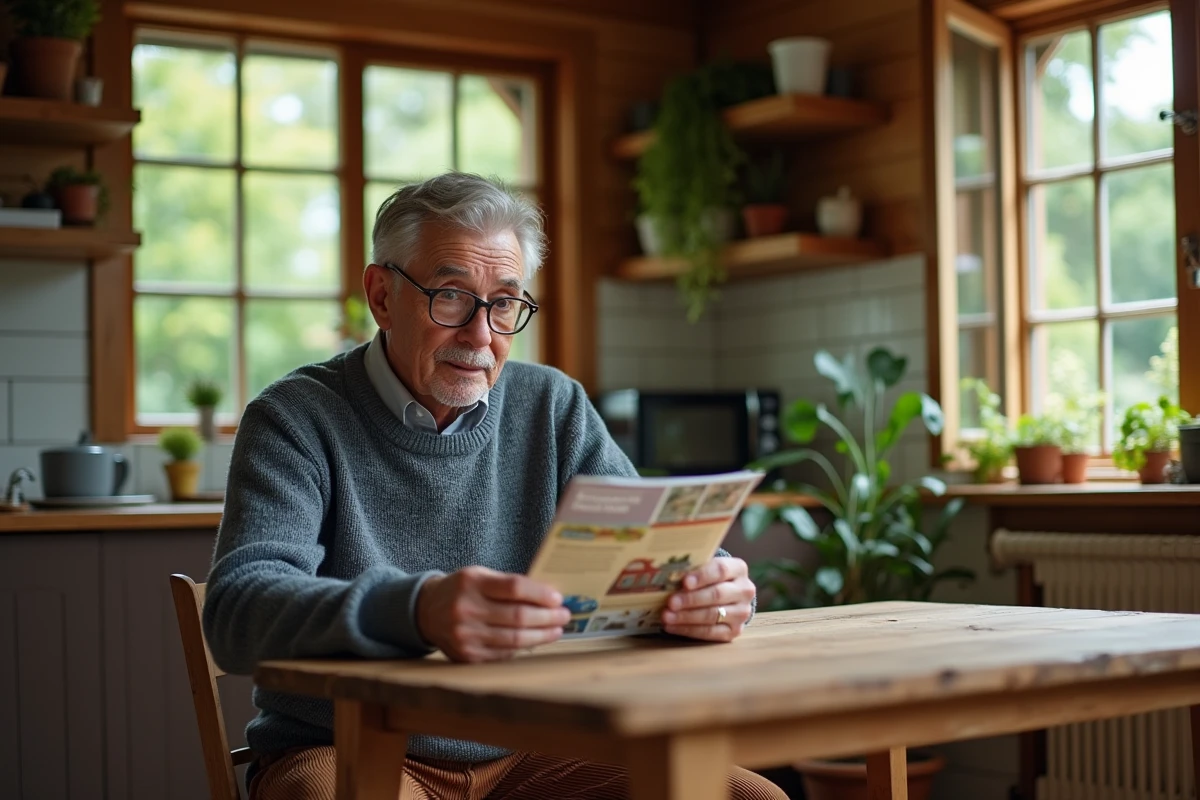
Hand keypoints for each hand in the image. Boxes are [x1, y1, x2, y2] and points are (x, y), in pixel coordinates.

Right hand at [416, 566, 570, 662]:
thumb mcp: (479, 576)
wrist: (426, 612)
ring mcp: (465, 636)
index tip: (558, 598)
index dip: (539, 593)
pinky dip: (523, 647)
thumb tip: (547, 595)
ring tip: (557, 630)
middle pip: (517, 616)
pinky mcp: (467, 656)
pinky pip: (504, 653)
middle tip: (564, 615)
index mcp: (471, 583)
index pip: (514, 588)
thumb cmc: (461, 590)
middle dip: (547, 617)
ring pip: (513, 639)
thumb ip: (508, 583)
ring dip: (541, 636)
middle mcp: (466, 610)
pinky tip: (536, 641)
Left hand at [660, 556, 754, 641]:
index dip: (701, 576)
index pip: (720, 570)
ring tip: (666, 616)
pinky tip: (671, 626)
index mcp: (738, 568)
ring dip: (686, 617)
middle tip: (670, 602)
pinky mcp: (734, 631)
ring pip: (712, 615)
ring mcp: (741, 613)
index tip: (684, 582)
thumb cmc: (708, 578)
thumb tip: (667, 574)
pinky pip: (710, 632)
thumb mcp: (704, 567)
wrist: (726, 596)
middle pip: (717, 594)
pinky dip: (688, 630)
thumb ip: (692, 568)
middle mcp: (744, 590)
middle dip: (691, 599)